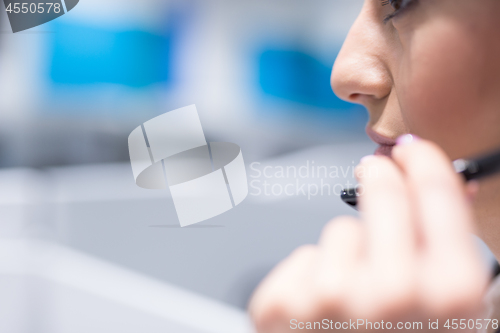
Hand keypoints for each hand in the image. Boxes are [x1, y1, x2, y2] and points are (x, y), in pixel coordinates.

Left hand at [248, 137, 488, 331]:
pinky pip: (303, 257)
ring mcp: (327, 301)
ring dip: (347, 255)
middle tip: (376, 173)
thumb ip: (450, 253)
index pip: (434, 192)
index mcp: (449, 297)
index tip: (410, 151)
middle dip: (381, 179)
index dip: (423, 162)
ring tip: (354, 303)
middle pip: (380, 191)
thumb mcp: (454, 318)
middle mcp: (388, 294)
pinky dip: (312, 278)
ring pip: (339, 230)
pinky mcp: (280, 308)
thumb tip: (447, 189)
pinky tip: (321, 315)